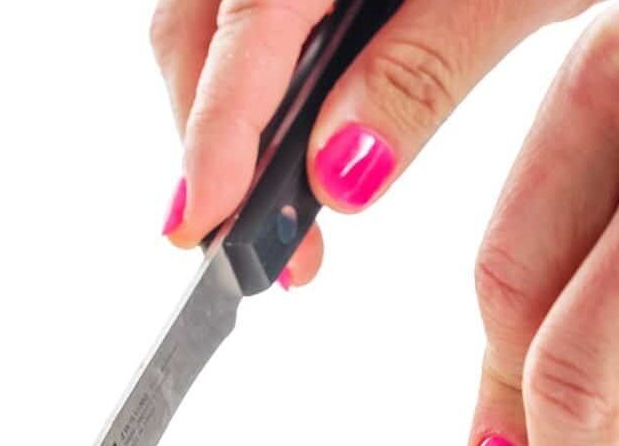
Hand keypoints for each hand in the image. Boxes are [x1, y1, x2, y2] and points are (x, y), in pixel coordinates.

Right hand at [150, 0, 585, 286]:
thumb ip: (421, 70)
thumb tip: (340, 174)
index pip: (246, 21)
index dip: (216, 130)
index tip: (202, 219)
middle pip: (197, 27)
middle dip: (215, 145)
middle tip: (259, 248)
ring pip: (212, 25)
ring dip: (231, 126)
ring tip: (283, 216)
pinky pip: (251, 16)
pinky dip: (261, 86)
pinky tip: (297, 141)